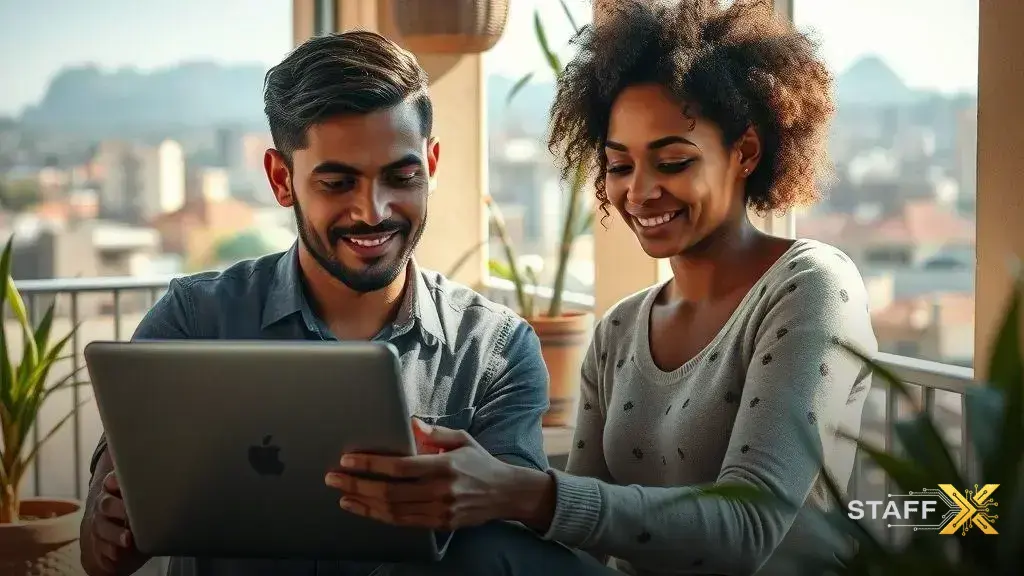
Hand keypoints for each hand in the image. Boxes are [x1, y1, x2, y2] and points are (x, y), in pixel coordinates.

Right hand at [85, 472, 146, 574]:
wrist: (129, 538)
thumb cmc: (143, 508)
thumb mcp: (150, 491)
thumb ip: (155, 476)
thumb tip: (173, 452)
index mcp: (115, 488)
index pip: (112, 481)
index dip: (116, 482)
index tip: (122, 484)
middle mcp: (106, 504)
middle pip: (106, 504)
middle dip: (116, 509)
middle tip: (130, 514)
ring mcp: (101, 525)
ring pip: (102, 528)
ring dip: (114, 534)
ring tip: (127, 538)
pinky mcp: (102, 545)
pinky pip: (101, 548)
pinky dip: (108, 551)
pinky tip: (116, 554)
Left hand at [324, 418, 518, 530]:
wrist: (505, 494)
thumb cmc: (480, 462)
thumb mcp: (462, 439)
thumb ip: (435, 433)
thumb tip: (409, 423)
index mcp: (445, 465)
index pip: (400, 467)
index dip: (371, 465)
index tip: (348, 460)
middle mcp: (441, 490)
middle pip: (390, 492)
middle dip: (357, 484)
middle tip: (333, 478)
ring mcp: (440, 510)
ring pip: (393, 511)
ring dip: (364, 504)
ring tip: (342, 495)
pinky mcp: (439, 524)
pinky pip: (403, 522)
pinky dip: (380, 516)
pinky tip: (364, 508)